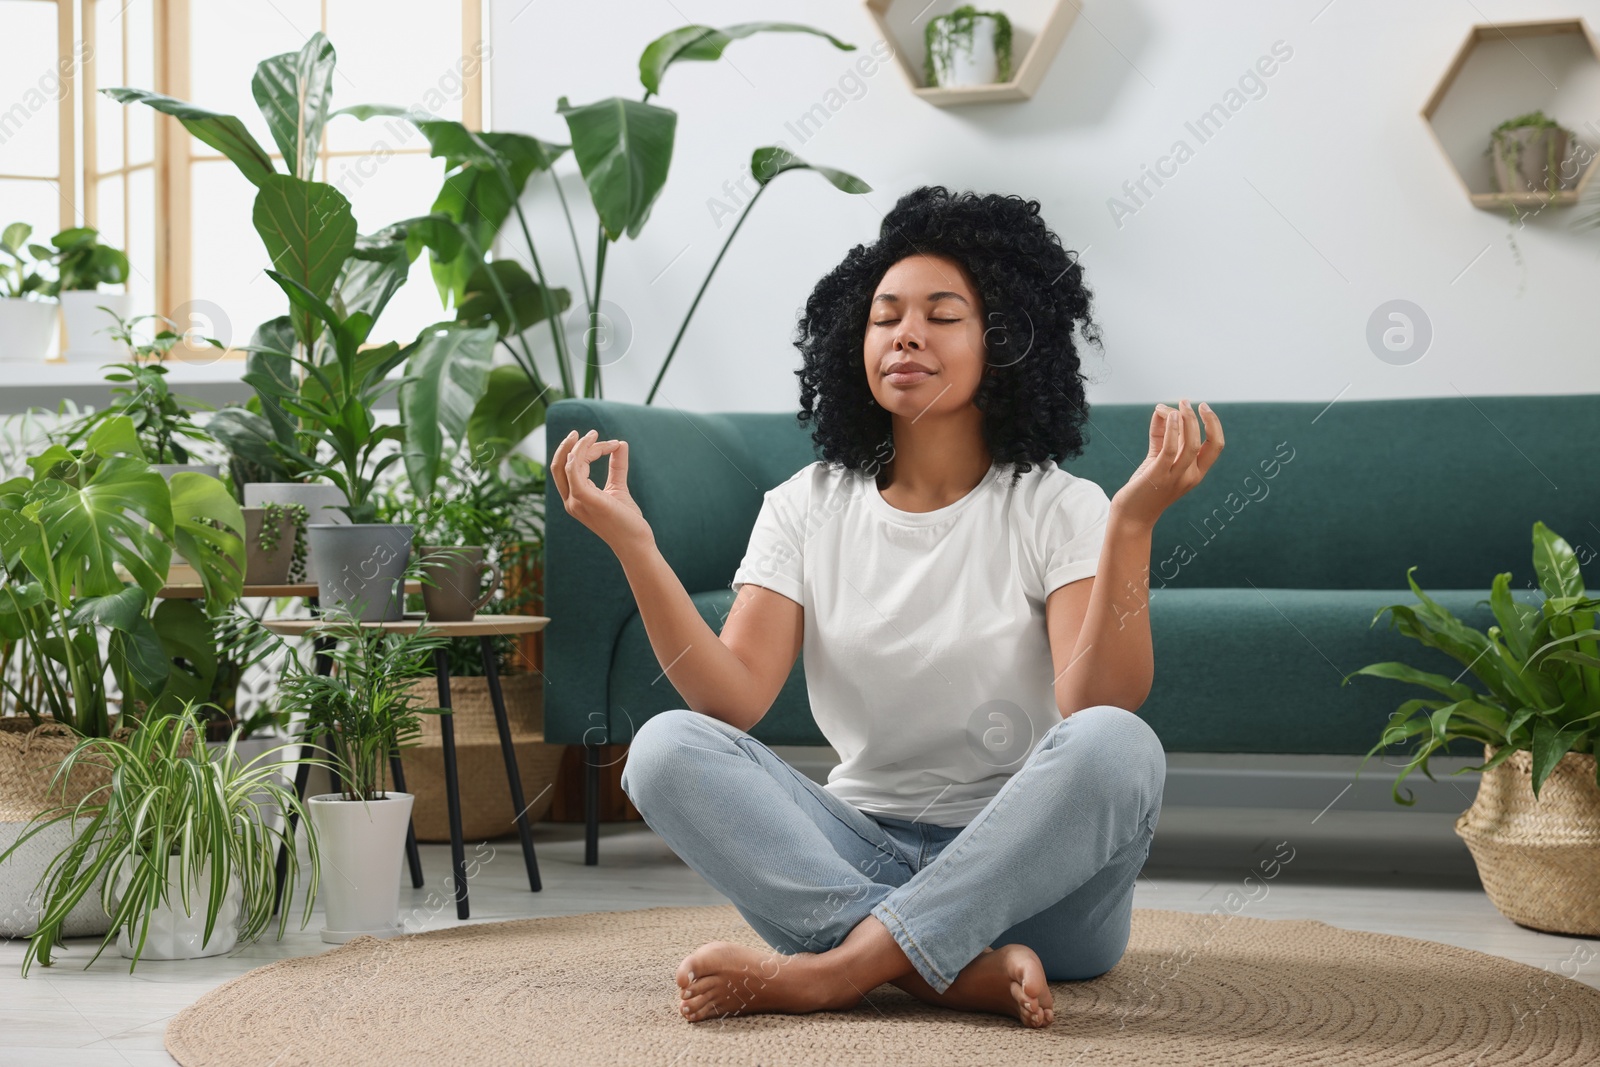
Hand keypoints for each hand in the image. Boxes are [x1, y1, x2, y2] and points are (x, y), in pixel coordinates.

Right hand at [549, 429, 652, 552]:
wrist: (636, 543)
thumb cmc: (628, 520)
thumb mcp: (619, 488)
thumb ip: (617, 467)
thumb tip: (621, 444)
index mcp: (575, 499)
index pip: (569, 468)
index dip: (585, 452)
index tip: (610, 444)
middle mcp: (571, 501)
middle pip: (560, 465)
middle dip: (570, 445)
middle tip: (591, 433)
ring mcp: (576, 501)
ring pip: (567, 464)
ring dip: (581, 446)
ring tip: (596, 435)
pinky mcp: (586, 499)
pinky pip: (574, 470)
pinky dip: (580, 453)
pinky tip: (593, 443)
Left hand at [1111, 398, 1223, 528]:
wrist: (1131, 516)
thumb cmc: (1146, 487)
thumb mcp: (1158, 460)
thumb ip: (1162, 436)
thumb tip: (1162, 411)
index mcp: (1196, 473)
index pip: (1216, 446)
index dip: (1214, 424)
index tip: (1204, 407)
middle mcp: (1191, 476)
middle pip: (1208, 442)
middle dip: (1203, 418)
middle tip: (1187, 402)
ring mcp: (1175, 477)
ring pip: (1191, 444)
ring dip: (1187, 420)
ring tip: (1178, 405)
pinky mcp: (1157, 475)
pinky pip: (1170, 449)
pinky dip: (1171, 430)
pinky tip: (1168, 416)